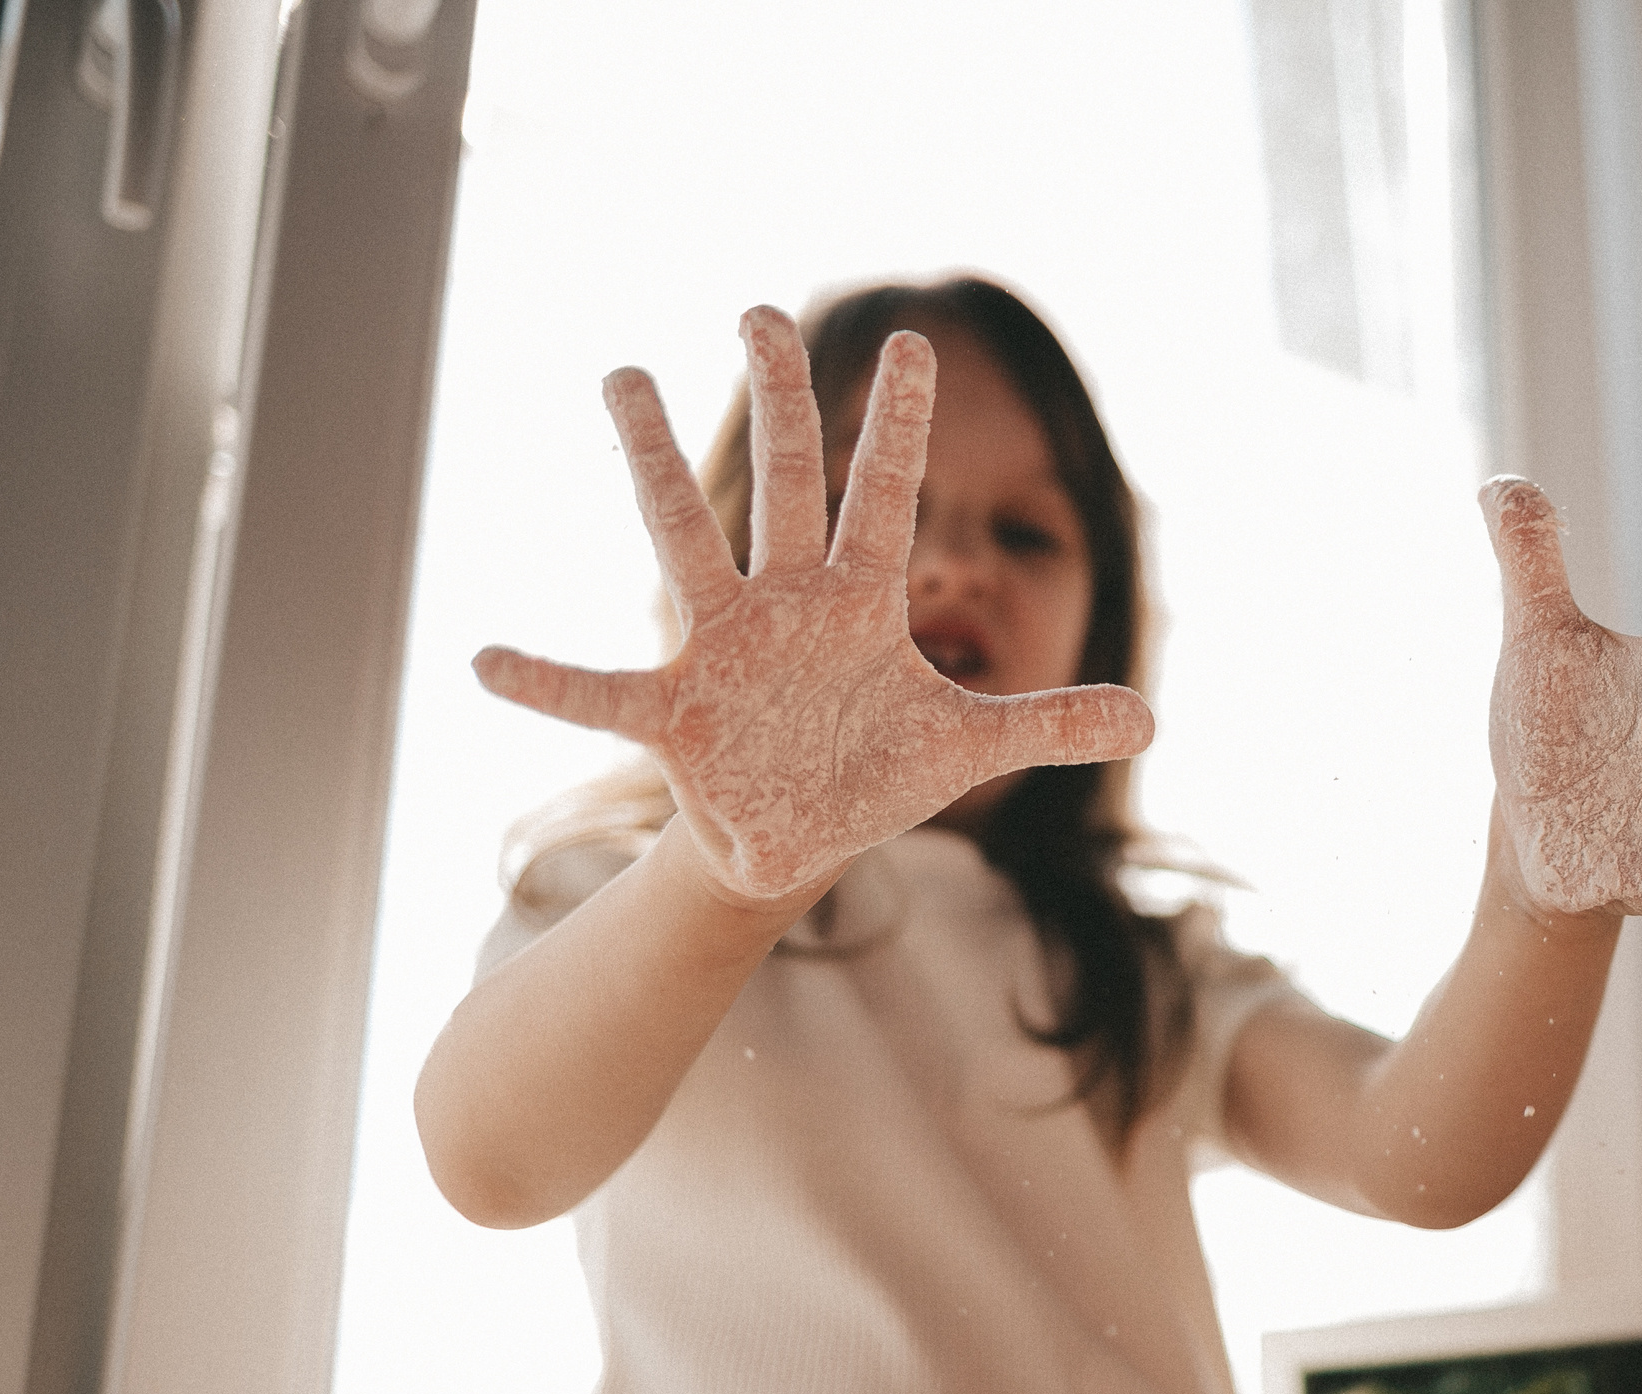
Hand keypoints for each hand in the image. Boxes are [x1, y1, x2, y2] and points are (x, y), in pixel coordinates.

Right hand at [472, 308, 1153, 901]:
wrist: (802, 838)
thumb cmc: (877, 774)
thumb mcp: (968, 749)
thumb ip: (1051, 723)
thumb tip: (1154, 712)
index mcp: (861, 604)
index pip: (887, 496)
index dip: (902, 425)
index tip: (917, 341)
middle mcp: (786, 604)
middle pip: (784, 482)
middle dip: (780, 398)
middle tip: (760, 307)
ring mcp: (722, 648)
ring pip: (687, 536)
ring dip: (656, 459)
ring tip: (624, 373)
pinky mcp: (674, 713)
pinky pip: (599, 690)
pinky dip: (546, 679)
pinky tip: (486, 658)